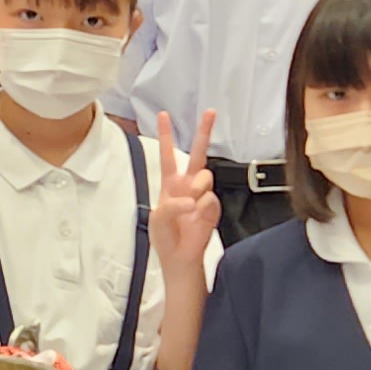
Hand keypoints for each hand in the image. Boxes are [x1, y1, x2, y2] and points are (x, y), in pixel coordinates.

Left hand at [149, 112, 218, 281]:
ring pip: (205, 175)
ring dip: (196, 188)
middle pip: (197, 153)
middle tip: (210, 112)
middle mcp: (187, 185)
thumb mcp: (157, 218)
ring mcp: (202, 195)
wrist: (180, 257)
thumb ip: (170, 206)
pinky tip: (197, 217)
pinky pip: (210, 199)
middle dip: (204, 132)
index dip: (167, 135)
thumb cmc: (166, 237)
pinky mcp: (213, 208)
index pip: (168, 155)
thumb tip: (192, 200)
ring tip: (189, 205)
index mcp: (170, 184)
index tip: (164, 115)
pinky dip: (202, 208)